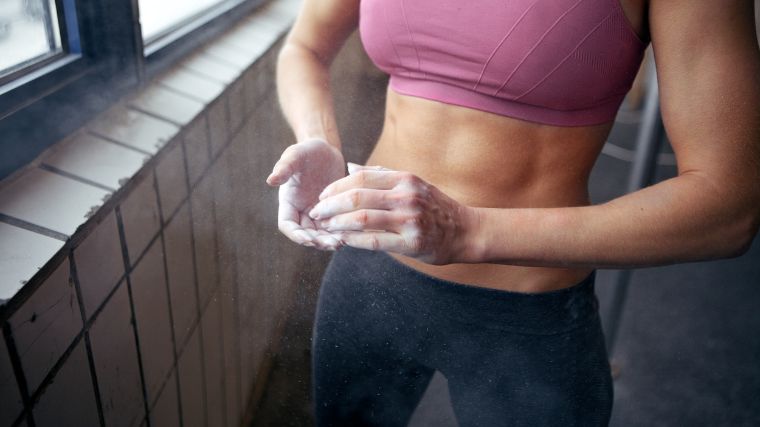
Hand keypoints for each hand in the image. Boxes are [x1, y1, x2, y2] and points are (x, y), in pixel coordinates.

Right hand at [266, 139, 344, 249]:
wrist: (325, 150)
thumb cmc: (306, 150)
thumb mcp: (294, 156)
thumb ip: (284, 168)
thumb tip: (271, 180)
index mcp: (288, 202)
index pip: (287, 225)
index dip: (296, 235)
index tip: (308, 240)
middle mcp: (300, 211)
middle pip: (306, 234)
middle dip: (317, 241)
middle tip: (332, 244)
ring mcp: (316, 213)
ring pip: (321, 234)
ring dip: (330, 240)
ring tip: (342, 242)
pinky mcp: (331, 212)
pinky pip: (335, 226)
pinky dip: (341, 232)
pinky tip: (353, 234)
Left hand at [308, 163, 476, 263]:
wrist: (465, 231)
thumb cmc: (435, 207)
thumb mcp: (412, 184)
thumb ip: (381, 176)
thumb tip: (351, 167)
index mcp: (404, 179)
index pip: (361, 178)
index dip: (336, 187)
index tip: (322, 196)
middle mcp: (406, 196)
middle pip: (358, 197)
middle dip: (331, 205)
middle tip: (316, 212)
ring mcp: (409, 219)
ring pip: (363, 218)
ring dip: (338, 223)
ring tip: (324, 226)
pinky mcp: (411, 243)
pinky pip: (374, 241)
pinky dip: (353, 240)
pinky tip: (341, 240)